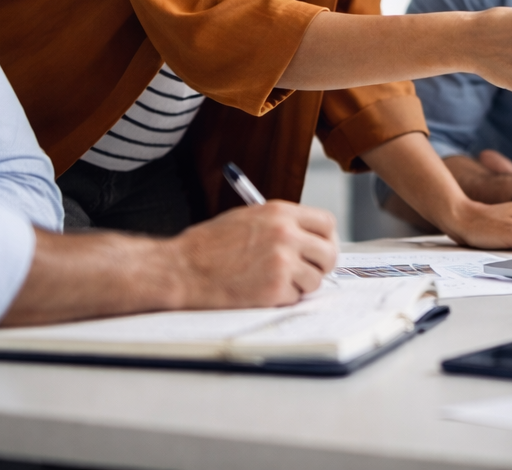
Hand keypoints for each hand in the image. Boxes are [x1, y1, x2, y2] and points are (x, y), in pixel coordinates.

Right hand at [170, 201, 338, 307]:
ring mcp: (282, 263)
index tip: (321, 248)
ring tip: (272, 281)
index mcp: (280, 213)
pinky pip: (295, 298)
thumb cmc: (209, 246)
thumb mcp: (248, 218)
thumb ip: (281, 223)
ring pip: (315, 280)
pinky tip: (259, 290)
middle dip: (321, 265)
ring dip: (299, 285)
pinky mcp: (275, 289)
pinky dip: (282, 299)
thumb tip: (309, 237)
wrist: (183, 269)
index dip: (327, 238)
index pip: (327, 223)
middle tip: (307, 271)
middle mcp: (286, 235)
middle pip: (329, 253)